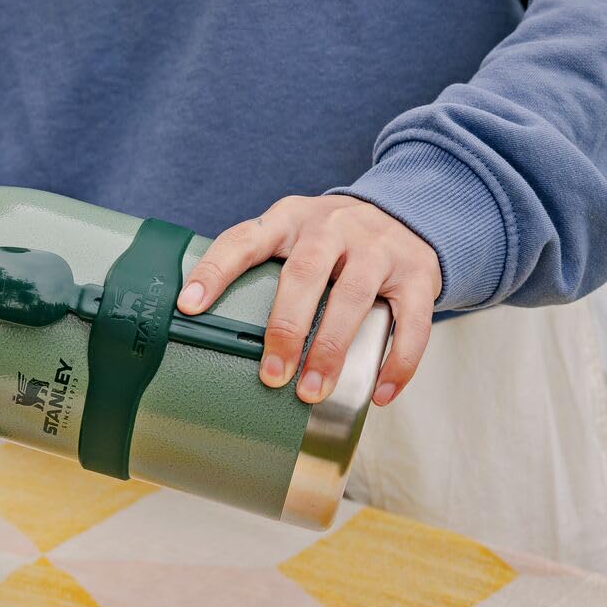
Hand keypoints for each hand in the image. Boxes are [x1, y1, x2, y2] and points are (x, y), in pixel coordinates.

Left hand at [176, 196, 441, 407]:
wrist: (409, 213)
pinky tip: (379, 393)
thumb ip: (261, 269)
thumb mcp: (294, 238)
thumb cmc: (334, 241)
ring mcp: (379, 248)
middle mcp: (333, 227)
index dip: (215, 272)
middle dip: (286, 328)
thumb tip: (210, 331)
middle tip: (272, 375)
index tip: (189, 307)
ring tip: (313, 391)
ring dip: (331, 350)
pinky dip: (397, 362)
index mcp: (290, 220)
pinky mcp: (417, 273)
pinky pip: (411, 322)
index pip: (245, 240)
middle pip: (305, 273)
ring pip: (353, 298)